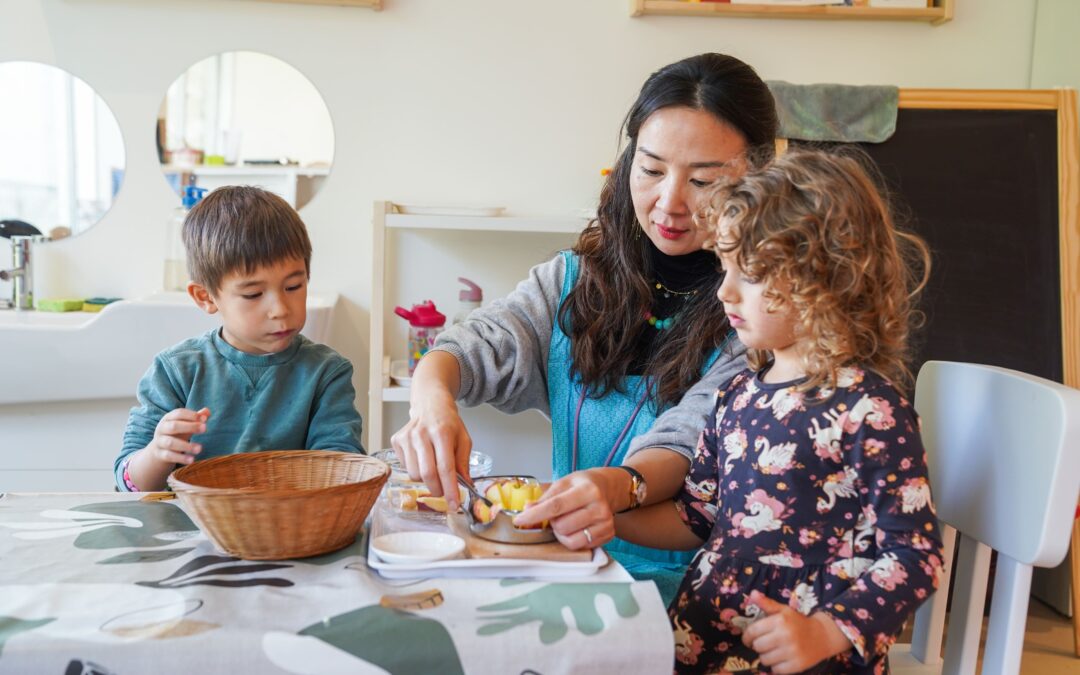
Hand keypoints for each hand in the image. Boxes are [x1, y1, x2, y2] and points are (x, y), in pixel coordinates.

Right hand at [144, 407, 209, 466]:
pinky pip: (169, 456)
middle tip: (205, 428)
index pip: (179, 413)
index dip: (192, 415)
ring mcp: (159, 442)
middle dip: (190, 427)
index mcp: (168, 418)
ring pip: (171, 443)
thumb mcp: (185, 425)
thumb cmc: (176, 433)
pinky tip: (192, 460)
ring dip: (186, 446)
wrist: (158, 450)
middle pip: (174, 426)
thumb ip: (196, 418)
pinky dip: (180, 458)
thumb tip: (207, 411)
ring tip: (200, 449)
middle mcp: (162, 429)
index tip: (205, 419)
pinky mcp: (160, 454)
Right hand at [390, 390, 470, 509]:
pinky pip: (405, 467)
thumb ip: (464, 463)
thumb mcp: (464, 439)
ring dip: (426, 479)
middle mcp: (421, 434)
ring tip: (433, 467)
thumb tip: (465, 485)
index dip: (450, 489)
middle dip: (437, 489)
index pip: (445, 467)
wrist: (430, 404)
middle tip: (444, 492)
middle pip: (427, 474)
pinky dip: (416, 469)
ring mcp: (406, 437)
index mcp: (442, 432)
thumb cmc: (448, 423)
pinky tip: (422, 457)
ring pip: (414, 474)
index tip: (454, 504)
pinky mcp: (396, 440)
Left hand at [511, 469, 617, 549]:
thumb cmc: (582, 485)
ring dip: (561, 533)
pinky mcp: (608, 535)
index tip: (519, 520)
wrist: (607, 488)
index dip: (535, 514)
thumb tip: (527, 510)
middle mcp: (599, 507)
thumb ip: (545, 498)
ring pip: (570, 540)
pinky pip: (581, 547)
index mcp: (587, 490)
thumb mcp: (564, 483)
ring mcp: (605, 523)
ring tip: (566, 521)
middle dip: (553, 523)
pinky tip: (576, 527)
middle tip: (557, 515)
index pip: (556, 506)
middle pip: (562, 526)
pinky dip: (572, 539)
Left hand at [741, 590, 851, 673]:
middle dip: (757, 646)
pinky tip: (781, 659)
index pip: (752, 631)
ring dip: (766, 657)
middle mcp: (785, 636)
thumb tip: (752, 594)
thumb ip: (766, 603)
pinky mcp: (798, 665)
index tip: (748, 639)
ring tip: (772, 651)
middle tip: (763, 644)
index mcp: (780, 621)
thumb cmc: (798, 622)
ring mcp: (792, 652)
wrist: (822, 636)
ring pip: (765, 660)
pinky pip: (776, 670)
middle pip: (757, 647)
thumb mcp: (783, 610)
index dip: (746, 637)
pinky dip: (776, 666)